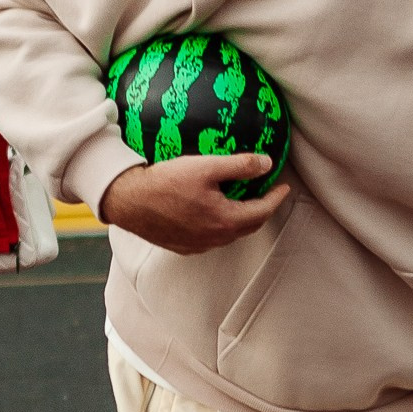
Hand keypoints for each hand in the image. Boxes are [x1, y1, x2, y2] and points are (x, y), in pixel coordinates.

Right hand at [98, 153, 290, 251]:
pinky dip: (221, 226)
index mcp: (225, 220)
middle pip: (249, 226)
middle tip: (267, 194)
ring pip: (230, 234)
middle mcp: (215, 238)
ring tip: (244, 202)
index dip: (276, 198)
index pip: (262, 211)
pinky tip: (215, 213)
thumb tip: (267, 164)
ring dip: (241, 219)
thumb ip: (239, 166)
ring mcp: (199, 245)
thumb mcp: (206, 166)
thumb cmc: (166, 182)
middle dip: (262, 210)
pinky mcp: (184, 246)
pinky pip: (211, 238)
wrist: (128, 201)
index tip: (284, 187)